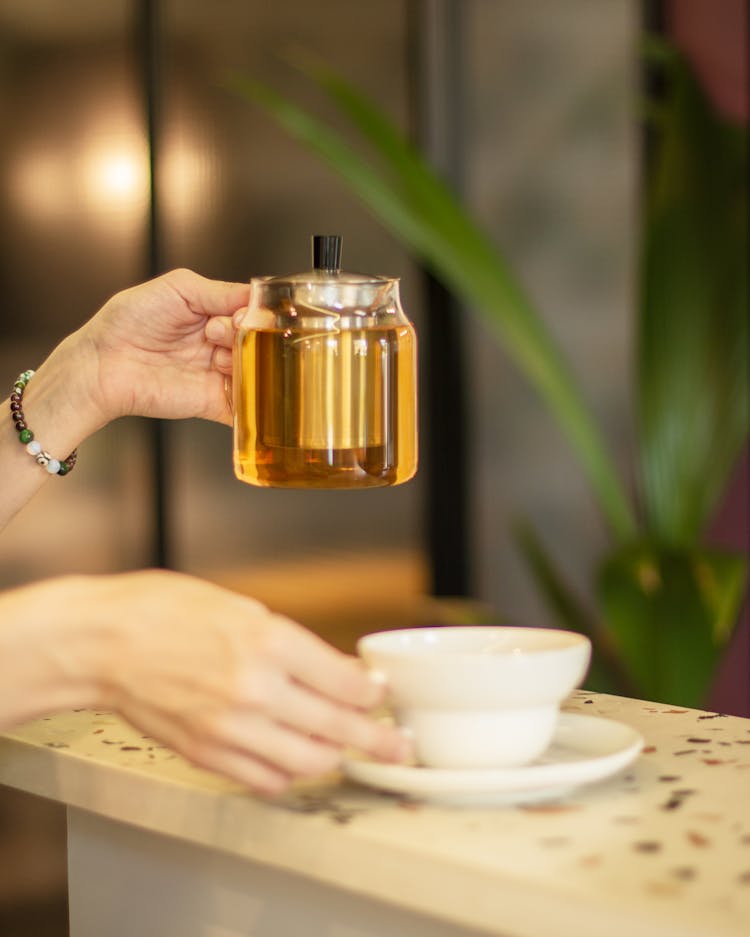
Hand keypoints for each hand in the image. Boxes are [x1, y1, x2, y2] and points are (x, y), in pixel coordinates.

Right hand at [78, 571, 407, 793]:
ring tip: (345, 749)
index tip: (378, 694)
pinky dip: (288, 773)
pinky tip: (293, 757)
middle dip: (378, 740)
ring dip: (333, 757)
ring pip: (307, 763)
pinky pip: (265, 779)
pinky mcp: (207, 754)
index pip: (346, 683)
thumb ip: (294, 646)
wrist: (104, 642)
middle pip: (338, 728)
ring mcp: (230, 728)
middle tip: (396, 745)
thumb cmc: (166, 612)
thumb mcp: (243, 608)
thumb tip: (336, 671)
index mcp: (269, 641)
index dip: (372, 693)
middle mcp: (255, 689)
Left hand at [81, 268, 248, 426]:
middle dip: (246, 335)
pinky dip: (252, 396)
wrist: (103, 364)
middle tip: (217, 332)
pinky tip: (234, 379)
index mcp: (213, 315)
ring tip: (215, 356)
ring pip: (257, 369)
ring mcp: (218, 375)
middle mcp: (219, 345)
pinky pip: (246, 405)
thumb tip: (257, 297)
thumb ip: (221, 290)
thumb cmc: (128, 321)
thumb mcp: (179, 288)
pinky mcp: (215, 403)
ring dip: (243, 360)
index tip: (239, 314)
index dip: (253, 313)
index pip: (252, 313)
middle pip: (259, 341)